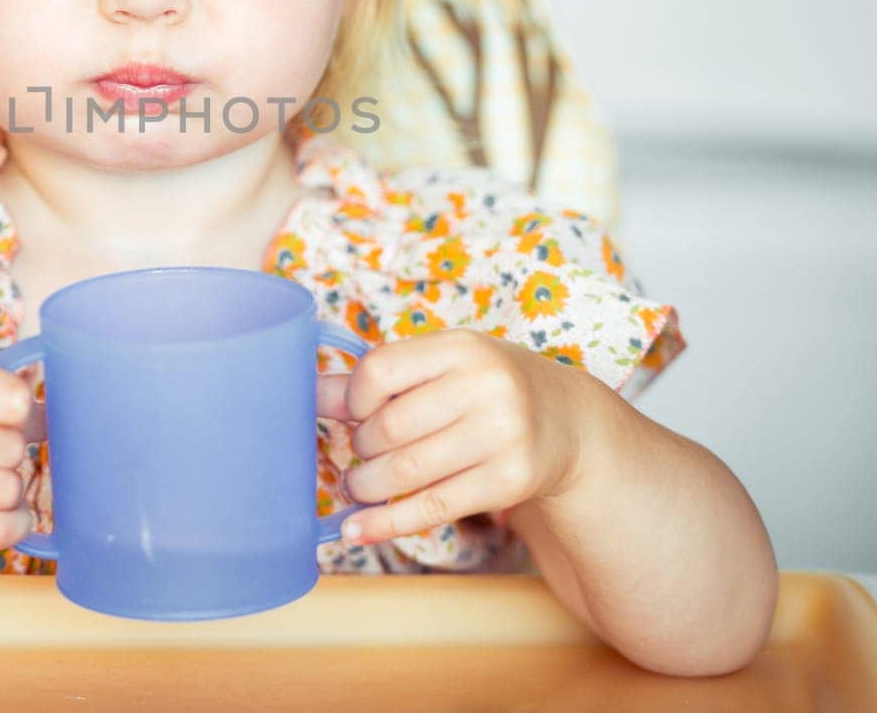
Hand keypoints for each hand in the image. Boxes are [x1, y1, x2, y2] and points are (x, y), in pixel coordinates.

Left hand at [315, 328, 596, 544]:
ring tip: (358, 485)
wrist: (568, 422)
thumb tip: (308, 394)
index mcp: (460, 347)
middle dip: (361, 448)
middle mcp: (485, 387)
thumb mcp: (441, 367)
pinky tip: (356, 529)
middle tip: (360, 454)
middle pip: (388, 428)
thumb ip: (378, 379)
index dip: (353, 399)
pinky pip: (432, 507)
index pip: (380, 371)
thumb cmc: (487, 388)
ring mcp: (502, 435)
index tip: (355, 413)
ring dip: (365, 486)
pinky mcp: (509, 481)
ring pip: (405, 471)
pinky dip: (385, 523)